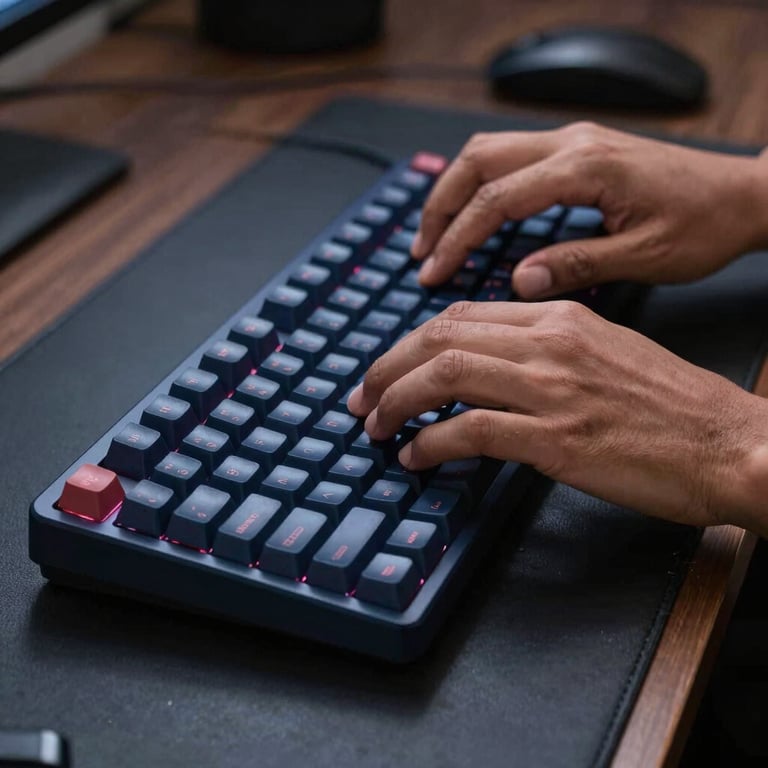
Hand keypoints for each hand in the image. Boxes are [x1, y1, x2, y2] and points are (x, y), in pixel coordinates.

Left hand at [347, 301, 767, 532]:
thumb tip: (491, 366)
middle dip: (386, 368)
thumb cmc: (671, 405)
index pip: (461, 316)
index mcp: (560, 317)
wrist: (728, 442)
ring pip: (445, 376)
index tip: (389, 368)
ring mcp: (551, 389)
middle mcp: (549, 343)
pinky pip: (471, 431)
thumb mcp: (605, 353)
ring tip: (375, 427)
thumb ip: (546, 350)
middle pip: (439, 338)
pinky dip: (431, 442)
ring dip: (396, 402)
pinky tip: (416, 456)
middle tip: (362, 398)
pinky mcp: (557, 439)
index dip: (412, 342)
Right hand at [412, 122, 767, 296]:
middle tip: (420, 251)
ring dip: (454, 191)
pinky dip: (480, 186)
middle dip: (439, 206)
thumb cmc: (703, 224)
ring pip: (488, 151)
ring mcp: (573, 140)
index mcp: (585, 168)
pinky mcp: (577, 149)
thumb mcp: (643, 257)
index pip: (496, 198)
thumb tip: (516, 281)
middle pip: (477, 160)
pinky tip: (472, 215)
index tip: (432, 272)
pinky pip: (510, 157)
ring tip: (435, 235)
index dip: (457, 238)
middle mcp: (572, 143)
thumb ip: (576, 266)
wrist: (743, 194)